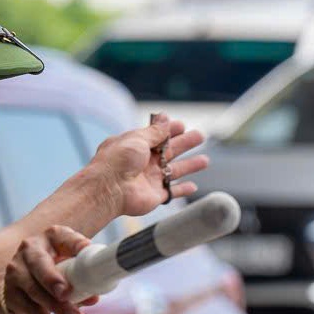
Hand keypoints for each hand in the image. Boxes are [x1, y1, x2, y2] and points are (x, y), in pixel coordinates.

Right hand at [0, 226, 100, 313]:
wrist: (22, 288)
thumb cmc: (56, 273)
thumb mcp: (70, 270)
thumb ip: (82, 281)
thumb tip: (94, 297)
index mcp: (51, 237)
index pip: (65, 237)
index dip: (76, 244)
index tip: (87, 252)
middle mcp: (29, 249)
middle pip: (40, 264)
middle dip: (53, 279)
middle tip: (66, 294)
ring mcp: (15, 270)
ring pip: (35, 291)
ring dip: (56, 308)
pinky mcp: (10, 292)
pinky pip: (29, 309)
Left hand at [90, 117, 209, 217]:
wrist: (109, 189)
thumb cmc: (118, 161)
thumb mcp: (136, 139)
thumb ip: (154, 131)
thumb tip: (165, 118)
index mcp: (136, 146)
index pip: (157, 136)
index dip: (170, 130)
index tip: (182, 125)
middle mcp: (143, 162)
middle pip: (169, 151)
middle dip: (185, 144)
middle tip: (200, 136)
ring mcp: (150, 179)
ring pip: (175, 171)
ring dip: (190, 165)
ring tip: (205, 160)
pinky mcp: (154, 195)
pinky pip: (172, 192)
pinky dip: (183, 190)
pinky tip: (193, 186)